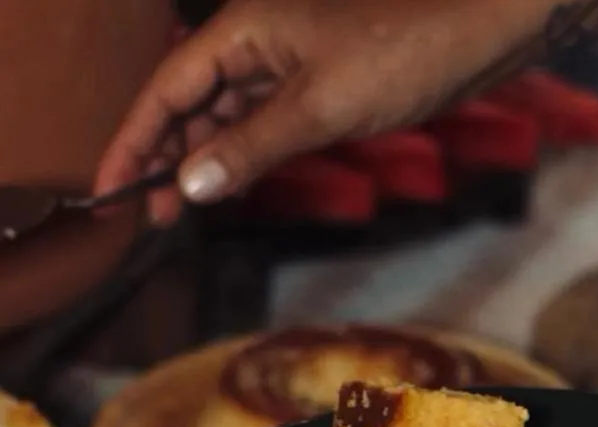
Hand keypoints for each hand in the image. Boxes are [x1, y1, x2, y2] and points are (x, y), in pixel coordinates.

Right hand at [94, 0, 547, 224]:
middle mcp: (255, 42)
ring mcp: (285, 64)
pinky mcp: (315, 85)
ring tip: (181, 211)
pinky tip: (231, 185)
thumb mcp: (319, 109)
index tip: (110, 189)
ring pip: (223, 115)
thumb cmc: (405, 51)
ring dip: (201, 161)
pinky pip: (259, 122)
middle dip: (162, 157)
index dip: (133, 140)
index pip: (167, 89)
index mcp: (243, 32)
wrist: (478, 30)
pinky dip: (239, 154)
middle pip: (188, 102)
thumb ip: (250, 148)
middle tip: (147, 216)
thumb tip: (192, 185)